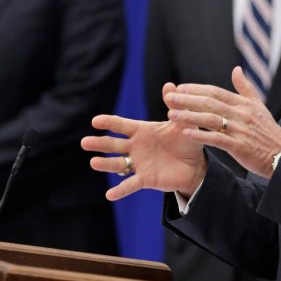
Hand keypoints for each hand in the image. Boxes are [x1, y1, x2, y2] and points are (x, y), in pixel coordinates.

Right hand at [81, 83, 207, 200]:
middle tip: (84, 142)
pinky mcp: (145, 179)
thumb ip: (174, 106)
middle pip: (114, 145)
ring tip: (93, 163)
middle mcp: (136, 147)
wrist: (195, 164)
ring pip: (117, 164)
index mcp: (142, 131)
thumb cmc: (186, 139)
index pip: (122, 126)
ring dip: (105, 164)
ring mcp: (138, 163)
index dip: (109, 123)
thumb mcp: (182, 122)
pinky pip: (130, 184)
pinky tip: (109, 195)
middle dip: (99, 143)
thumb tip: (170, 85)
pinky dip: (120, 190)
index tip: (95, 121)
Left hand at [166, 66, 280, 177]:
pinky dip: (200, 136)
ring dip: (189, 116)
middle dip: (187, 100)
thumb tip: (236, 69)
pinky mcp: (240, 147)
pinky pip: (217, 139)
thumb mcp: (259, 106)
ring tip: (171, 115)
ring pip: (210, 119)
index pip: (216, 92)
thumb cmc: (268, 132)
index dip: (197, 89)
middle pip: (210, 103)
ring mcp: (241, 130)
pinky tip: (185, 133)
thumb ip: (245, 88)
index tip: (179, 88)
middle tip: (169, 98)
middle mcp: (241, 114)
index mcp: (244, 104)